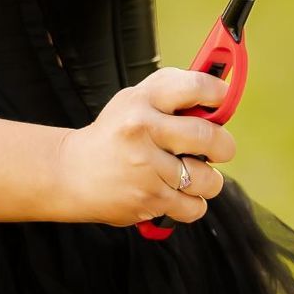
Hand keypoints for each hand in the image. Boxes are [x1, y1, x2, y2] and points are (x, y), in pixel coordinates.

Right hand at [52, 67, 236, 225]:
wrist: (70, 173)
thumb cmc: (112, 137)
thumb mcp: (133, 103)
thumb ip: (172, 96)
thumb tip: (219, 97)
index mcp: (142, 100)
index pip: (195, 87)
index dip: (218, 94)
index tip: (221, 100)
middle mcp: (143, 130)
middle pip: (210, 137)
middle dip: (223, 146)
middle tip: (218, 149)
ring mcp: (146, 167)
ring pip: (209, 178)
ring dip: (208, 180)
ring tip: (190, 175)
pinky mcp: (149, 199)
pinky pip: (195, 206)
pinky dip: (192, 203)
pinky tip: (176, 194)